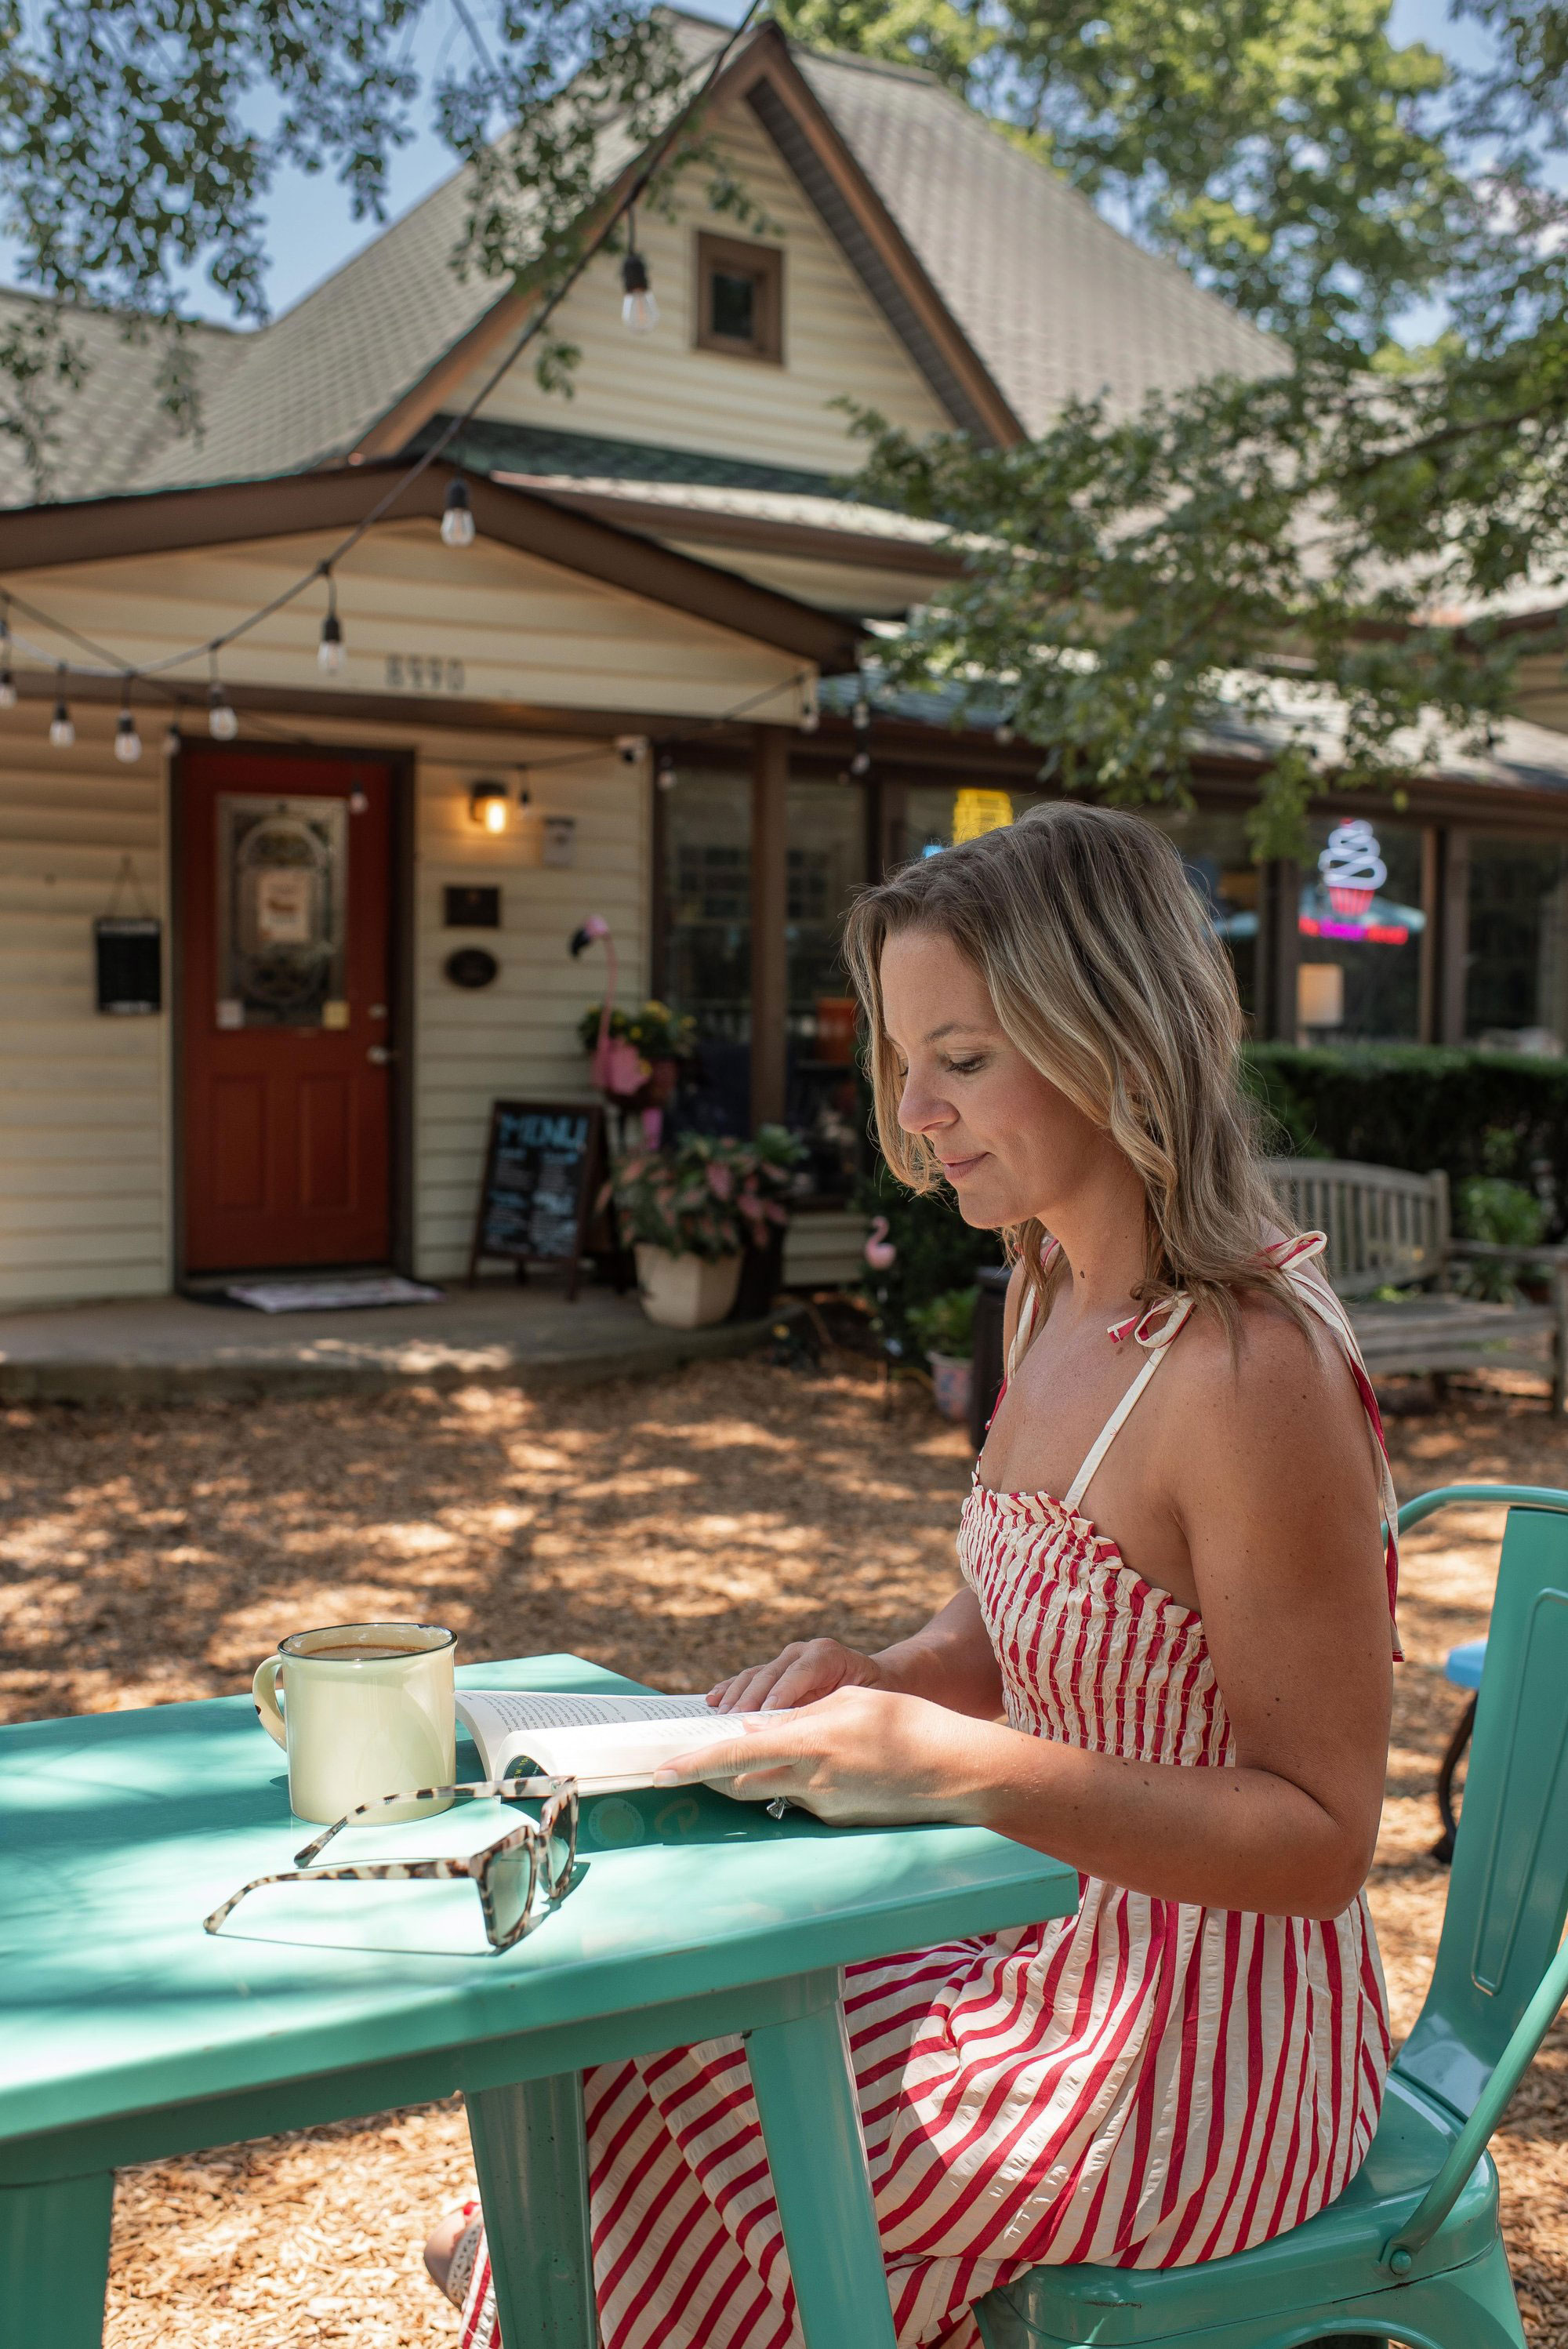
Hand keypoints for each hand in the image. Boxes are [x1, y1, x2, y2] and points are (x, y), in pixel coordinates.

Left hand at [659, 1685, 987, 1827]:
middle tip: (688, 1759)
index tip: (660, 1770)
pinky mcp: (839, 1818)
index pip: (737, 1754)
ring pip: (770, 1789)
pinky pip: (802, 1796)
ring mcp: (825, 1806)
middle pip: (740, 1781)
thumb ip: (800, 1714)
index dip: (694, 1763)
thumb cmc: (910, 1722)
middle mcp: (812, 1781)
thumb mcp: (851, 1701)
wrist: (959, 1772)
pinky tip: (828, 1762)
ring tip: (766, 1748)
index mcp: (812, 1743)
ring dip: (757, 1772)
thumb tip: (759, 1728)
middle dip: (712, 1770)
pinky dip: (797, 1778)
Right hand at [707, 1637, 890, 1713]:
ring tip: (719, 1717)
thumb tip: (803, 1731)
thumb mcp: (861, 1703)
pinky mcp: (774, 1671)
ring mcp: (786, 1659)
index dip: (780, 1693)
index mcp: (826, 1655)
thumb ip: (832, 1711)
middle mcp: (802, 1652)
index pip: (798, 1673)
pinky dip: (729, 1689)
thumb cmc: (874, 1697)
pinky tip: (712, 1700)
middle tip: (732, 1723)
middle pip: (770, 1674)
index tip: (764, 1714)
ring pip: (754, 1675)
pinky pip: (748, 1679)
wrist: (879, 1679)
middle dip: (750, 1700)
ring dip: (734, 1696)